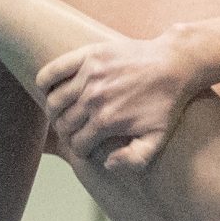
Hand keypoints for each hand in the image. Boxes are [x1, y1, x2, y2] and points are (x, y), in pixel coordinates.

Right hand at [35, 30, 197, 173]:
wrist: (174, 64)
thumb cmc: (166, 104)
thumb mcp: (157, 138)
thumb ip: (134, 159)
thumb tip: (107, 164)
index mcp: (107, 121)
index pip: (76, 144)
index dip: (81, 150)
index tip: (87, 146)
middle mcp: (93, 99)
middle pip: (63, 125)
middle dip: (67, 132)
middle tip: (77, 129)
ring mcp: (88, 76)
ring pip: (54, 102)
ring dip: (56, 112)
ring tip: (66, 112)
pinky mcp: (87, 56)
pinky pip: (51, 72)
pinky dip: (45, 83)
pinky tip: (52, 90)